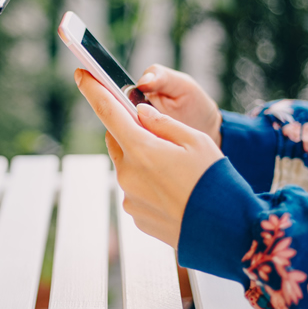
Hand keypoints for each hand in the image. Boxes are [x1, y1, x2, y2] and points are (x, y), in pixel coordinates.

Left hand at [75, 69, 222, 247]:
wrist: (226, 232)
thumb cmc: (215, 181)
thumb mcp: (196, 140)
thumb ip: (163, 123)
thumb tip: (140, 114)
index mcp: (141, 150)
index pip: (108, 112)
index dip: (93, 91)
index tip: (81, 76)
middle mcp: (128, 175)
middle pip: (117, 141)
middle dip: (131, 132)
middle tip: (159, 135)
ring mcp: (129, 198)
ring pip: (127, 167)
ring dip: (142, 161)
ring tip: (175, 171)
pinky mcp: (135, 215)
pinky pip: (135, 190)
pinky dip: (148, 184)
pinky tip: (174, 191)